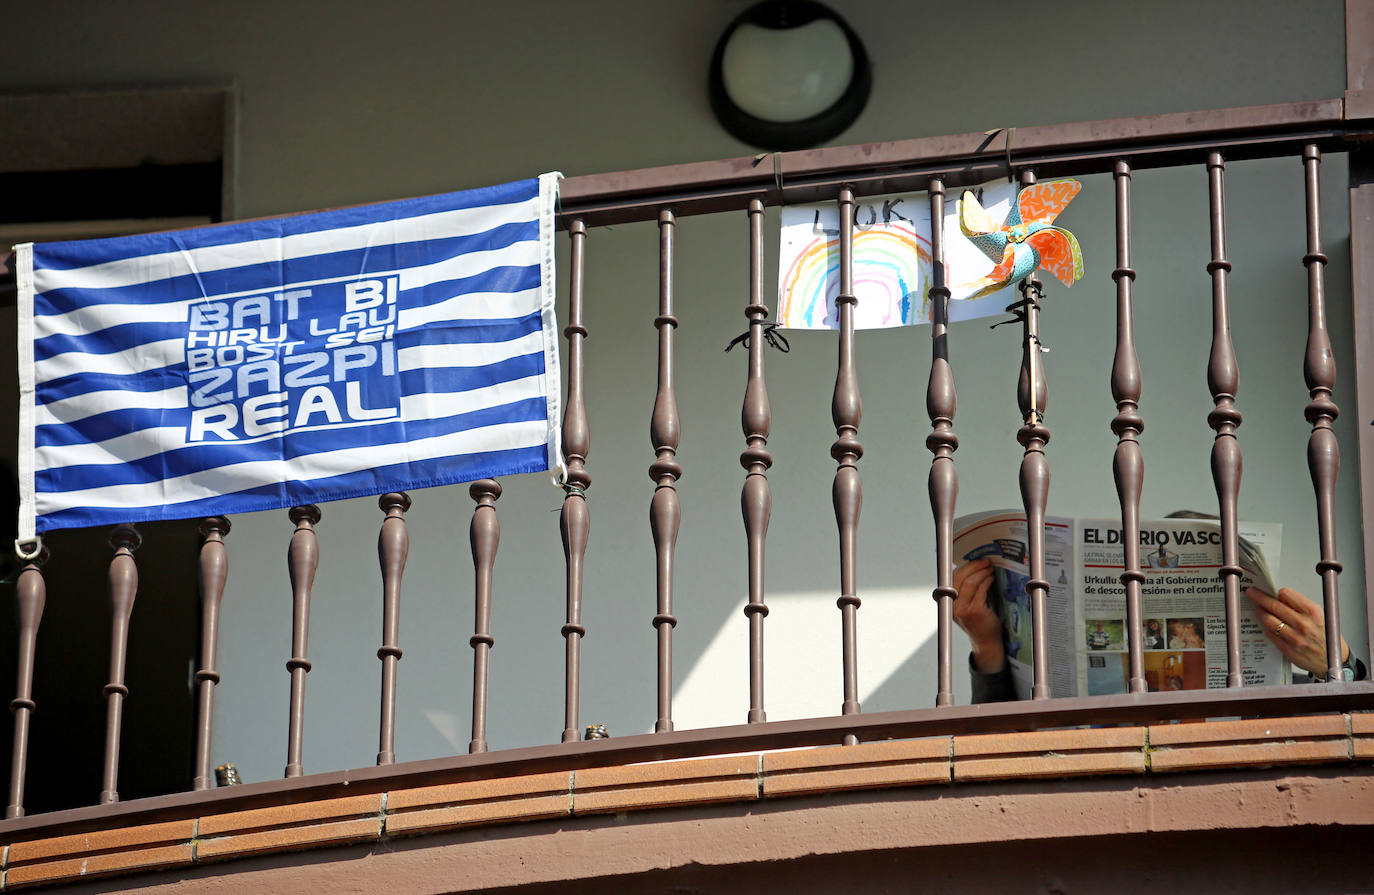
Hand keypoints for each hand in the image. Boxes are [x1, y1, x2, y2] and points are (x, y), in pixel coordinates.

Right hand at [953, 558, 1004, 673]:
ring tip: (990, 569)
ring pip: (970, 582)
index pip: (951, 577)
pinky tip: (992, 579)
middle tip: (986, 562)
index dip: (964, 567)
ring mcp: (962, 609)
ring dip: (982, 572)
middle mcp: (951, 605)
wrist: (986, 642)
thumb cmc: (979, 622)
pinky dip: (987, 581)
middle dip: (975, 566)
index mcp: (947, 602)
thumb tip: (973, 569)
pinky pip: (981, 590)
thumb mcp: (966, 605)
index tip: (975, 560)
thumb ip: (965, 591)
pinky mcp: (974, 611)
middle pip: (960, 576)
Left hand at [1243, 586, 1349, 675]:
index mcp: (1312, 612)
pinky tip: (1266, 624)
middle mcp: (1303, 624)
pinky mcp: (1288, 649)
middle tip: (1251, 592)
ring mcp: (1294, 637)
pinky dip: (1266, 627)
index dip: (1278, 592)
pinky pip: (1270, 634)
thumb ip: (1301, 606)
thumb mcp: (1320, 615)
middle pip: (1273, 605)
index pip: (1286, 594)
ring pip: (1268, 619)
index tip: (1272, 591)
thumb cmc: (1326, 636)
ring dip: (1260, 612)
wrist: (1333, 659)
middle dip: (1259, 596)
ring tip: (1258, 609)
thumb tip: (1279, 597)